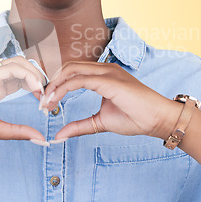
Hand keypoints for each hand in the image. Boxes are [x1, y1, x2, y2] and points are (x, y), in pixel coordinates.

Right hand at [0, 56, 46, 142]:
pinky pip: (13, 68)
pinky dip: (28, 77)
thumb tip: (40, 139)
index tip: (44, 103)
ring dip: (36, 76)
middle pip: (25, 66)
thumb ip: (19, 131)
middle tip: (47, 97)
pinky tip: (35, 90)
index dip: (37, 86)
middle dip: (40, 79)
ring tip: (42, 94)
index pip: (23, 77)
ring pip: (21, 63)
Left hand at [42, 62, 178, 140]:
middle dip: (51, 83)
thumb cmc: (136, 118)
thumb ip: (79, 126)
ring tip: (45, 103)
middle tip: (41, 102)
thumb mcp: (100, 122)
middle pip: (68, 67)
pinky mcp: (109, 80)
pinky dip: (63, 89)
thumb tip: (59, 134)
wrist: (159, 119)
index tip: (45, 103)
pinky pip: (79, 80)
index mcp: (103, 74)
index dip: (56, 85)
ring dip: (54, 86)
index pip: (72, 71)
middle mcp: (104, 69)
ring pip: (71, 70)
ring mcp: (107, 72)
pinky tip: (54, 101)